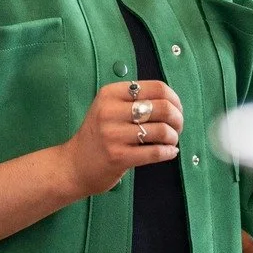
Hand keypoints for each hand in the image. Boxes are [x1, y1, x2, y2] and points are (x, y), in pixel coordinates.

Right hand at [56, 80, 184, 197]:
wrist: (74, 165)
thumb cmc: (99, 135)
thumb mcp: (109, 108)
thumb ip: (135, 100)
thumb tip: (173, 102)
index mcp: (110, 93)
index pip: (156, 87)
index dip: (174, 98)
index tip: (177, 109)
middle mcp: (110, 111)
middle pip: (162, 107)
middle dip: (177, 118)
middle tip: (177, 127)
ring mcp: (113, 135)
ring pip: (161, 130)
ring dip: (173, 137)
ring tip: (171, 141)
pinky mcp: (118, 156)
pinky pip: (155, 152)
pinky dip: (169, 152)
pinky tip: (170, 152)